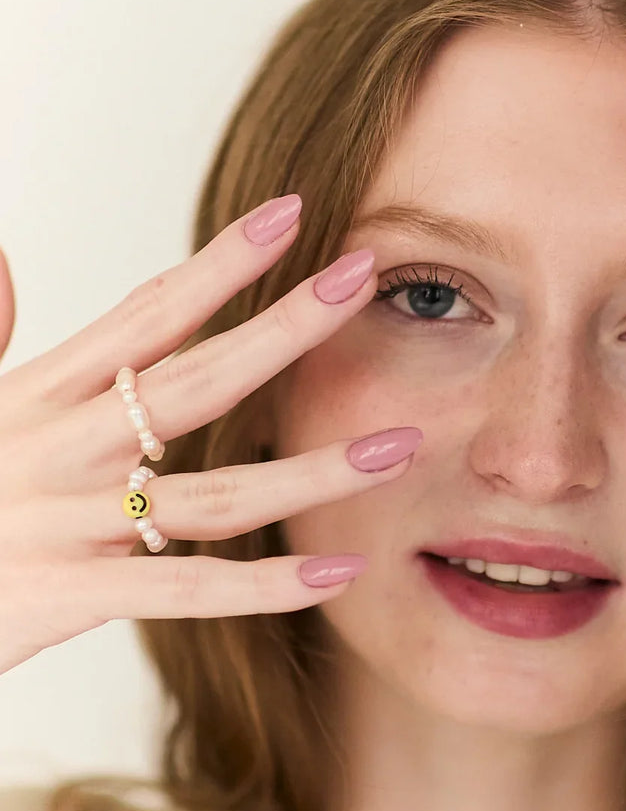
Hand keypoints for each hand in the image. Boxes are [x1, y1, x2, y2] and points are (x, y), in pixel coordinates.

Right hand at [0, 198, 416, 677]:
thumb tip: (4, 260)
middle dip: (284, 327)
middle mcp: (61, 448)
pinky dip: (268, 586)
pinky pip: (188, 591)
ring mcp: (70, 523)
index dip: (221, 263)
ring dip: (313, 470)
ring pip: (216, 492)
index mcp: (38, 394)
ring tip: (400, 447)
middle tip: (363, 279)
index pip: (145, 312)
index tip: (292, 215)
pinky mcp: (71, 595)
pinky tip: (341, 572)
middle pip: (194, 379)